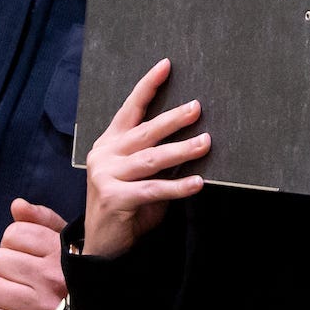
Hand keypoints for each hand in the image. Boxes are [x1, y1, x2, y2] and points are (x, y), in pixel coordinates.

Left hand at [0, 199, 74, 309]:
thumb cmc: (77, 282)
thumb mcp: (70, 245)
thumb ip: (43, 222)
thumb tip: (17, 205)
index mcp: (61, 253)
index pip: (14, 233)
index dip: (15, 242)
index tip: (27, 253)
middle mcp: (51, 278)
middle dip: (5, 267)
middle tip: (21, 277)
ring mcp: (40, 308)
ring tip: (16, 296)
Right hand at [83, 58, 207, 257]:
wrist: (102, 243)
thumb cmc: (127, 205)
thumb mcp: (141, 176)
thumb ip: (158, 159)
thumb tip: (195, 140)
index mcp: (110, 142)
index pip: (130, 109)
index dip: (148, 87)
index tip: (166, 66)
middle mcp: (105, 154)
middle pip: (145, 131)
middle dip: (173, 118)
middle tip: (197, 107)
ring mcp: (106, 175)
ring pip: (151, 159)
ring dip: (182, 150)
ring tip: (206, 143)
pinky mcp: (114, 198)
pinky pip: (153, 189)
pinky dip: (178, 187)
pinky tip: (198, 182)